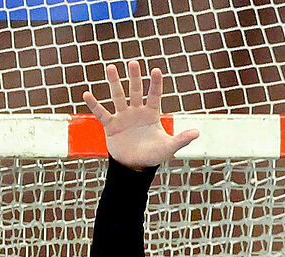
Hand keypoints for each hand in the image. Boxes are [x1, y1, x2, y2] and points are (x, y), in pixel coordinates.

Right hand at [82, 60, 198, 169]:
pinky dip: (94, 105)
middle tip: (133, 62)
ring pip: (118, 96)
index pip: (154, 96)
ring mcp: (123, 117)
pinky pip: (102, 113)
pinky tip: (87, 94)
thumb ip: (181, 139)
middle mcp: (136, 112)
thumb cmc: (153, 155)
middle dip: (135, 78)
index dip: (155, 84)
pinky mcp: (111, 125)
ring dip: (114, 83)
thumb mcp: (169, 148)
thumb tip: (197, 132)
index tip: (156, 70)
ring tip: (111, 68)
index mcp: (151, 114)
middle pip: (136, 91)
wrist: (135, 166)